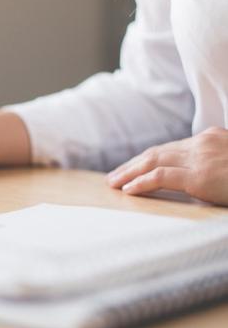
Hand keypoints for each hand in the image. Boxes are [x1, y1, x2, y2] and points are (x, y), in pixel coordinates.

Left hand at [106, 127, 227, 204]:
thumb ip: (214, 163)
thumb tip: (200, 177)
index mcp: (210, 138)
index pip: (171, 148)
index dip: (147, 158)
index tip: (133, 166)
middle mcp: (202, 143)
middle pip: (157, 153)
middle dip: (132, 165)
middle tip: (114, 175)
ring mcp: (200, 158)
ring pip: (153, 162)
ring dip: (129, 173)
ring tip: (114, 182)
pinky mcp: (200, 176)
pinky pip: (161, 177)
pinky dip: (141, 182)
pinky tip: (128, 189)